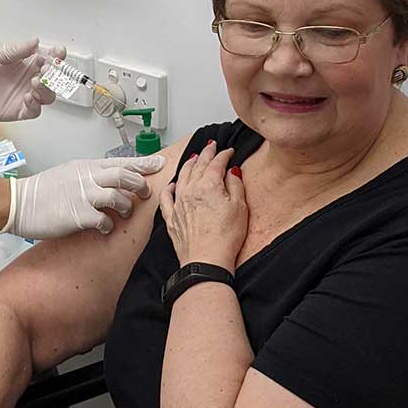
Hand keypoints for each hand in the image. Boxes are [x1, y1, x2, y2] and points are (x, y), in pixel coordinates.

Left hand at [0, 39, 65, 121]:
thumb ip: (17, 49)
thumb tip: (35, 41)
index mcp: (27, 62)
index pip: (50, 59)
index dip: (57, 56)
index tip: (58, 53)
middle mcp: (29, 78)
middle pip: (53, 79)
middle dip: (54, 74)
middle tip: (45, 70)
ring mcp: (26, 94)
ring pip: (48, 95)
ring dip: (46, 89)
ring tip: (35, 82)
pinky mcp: (19, 110)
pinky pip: (34, 110)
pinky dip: (35, 105)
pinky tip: (28, 97)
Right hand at [5, 154, 164, 238]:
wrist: (20, 203)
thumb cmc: (42, 191)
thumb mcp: (70, 173)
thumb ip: (91, 175)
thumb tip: (110, 180)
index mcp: (87, 167)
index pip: (122, 162)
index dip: (144, 164)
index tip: (160, 165)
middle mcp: (88, 178)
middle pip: (126, 176)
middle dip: (141, 185)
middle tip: (145, 193)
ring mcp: (84, 196)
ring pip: (119, 197)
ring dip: (126, 207)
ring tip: (123, 213)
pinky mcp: (78, 215)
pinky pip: (104, 220)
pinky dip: (109, 225)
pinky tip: (104, 227)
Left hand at [159, 142, 248, 270]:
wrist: (206, 260)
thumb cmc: (225, 237)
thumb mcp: (240, 207)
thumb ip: (235, 185)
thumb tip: (232, 172)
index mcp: (208, 185)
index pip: (216, 163)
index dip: (223, 155)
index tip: (228, 151)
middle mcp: (190, 190)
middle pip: (197, 165)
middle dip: (205, 154)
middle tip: (210, 147)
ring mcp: (178, 203)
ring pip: (181, 176)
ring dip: (188, 165)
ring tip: (193, 158)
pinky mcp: (172, 217)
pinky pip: (167, 197)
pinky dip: (170, 187)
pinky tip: (172, 184)